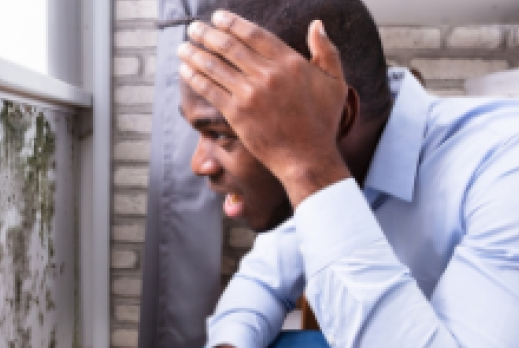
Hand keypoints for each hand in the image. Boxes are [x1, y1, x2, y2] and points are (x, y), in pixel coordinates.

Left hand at [177, 11, 356, 206]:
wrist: (308, 159)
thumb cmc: (322, 123)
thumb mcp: (335, 83)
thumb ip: (326, 51)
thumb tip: (316, 24)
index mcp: (290, 62)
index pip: (254, 34)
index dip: (231, 22)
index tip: (217, 17)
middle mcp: (268, 74)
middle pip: (229, 46)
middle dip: (207, 33)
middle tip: (194, 27)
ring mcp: (250, 94)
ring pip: (215, 66)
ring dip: (195, 53)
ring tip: (183, 46)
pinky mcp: (237, 114)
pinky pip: (210, 90)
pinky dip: (195, 77)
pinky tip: (185, 70)